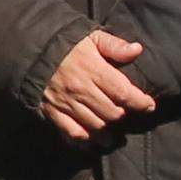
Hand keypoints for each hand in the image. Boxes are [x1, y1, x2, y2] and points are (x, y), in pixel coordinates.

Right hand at [33, 28, 156, 143]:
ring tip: (113, 135)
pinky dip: (84, 141)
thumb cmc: (66, 45)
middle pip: (112, 113)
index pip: (124, 93)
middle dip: (124, 118)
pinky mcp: (54, 113)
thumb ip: (114, 45)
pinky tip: (91, 142)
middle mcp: (82, 90)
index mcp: (94, 70)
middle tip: (127, 117)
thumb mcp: (91, 37)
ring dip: (108, 134)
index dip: (140, 102)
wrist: (31, 51)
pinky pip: (72, 133)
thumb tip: (137, 50)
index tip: (149, 106)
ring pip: (95, 127)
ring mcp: (67, 103)